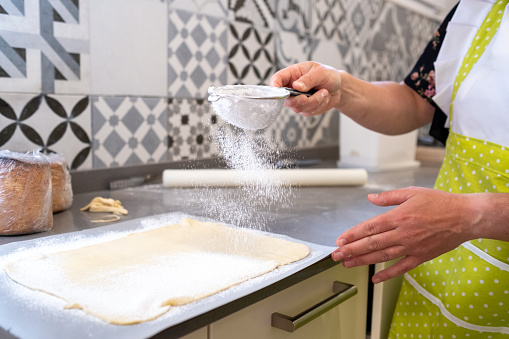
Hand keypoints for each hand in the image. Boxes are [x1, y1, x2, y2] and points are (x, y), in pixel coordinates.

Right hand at [269, 62, 342, 115]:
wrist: (339, 88)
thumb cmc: (328, 75)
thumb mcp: (320, 72)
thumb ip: (308, 79)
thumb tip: (296, 86)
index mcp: (293, 74)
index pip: (277, 79)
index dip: (274, 85)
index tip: (278, 90)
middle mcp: (292, 88)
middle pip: (285, 99)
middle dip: (297, 100)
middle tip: (306, 97)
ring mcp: (297, 100)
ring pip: (298, 107)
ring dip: (313, 101)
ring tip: (324, 92)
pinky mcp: (305, 108)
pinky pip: (308, 112)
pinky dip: (318, 106)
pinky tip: (324, 98)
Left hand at [332, 187, 478, 283]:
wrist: (465, 217)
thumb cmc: (439, 202)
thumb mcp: (412, 192)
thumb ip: (389, 197)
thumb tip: (370, 198)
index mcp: (398, 217)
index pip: (369, 228)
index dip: (352, 235)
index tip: (340, 240)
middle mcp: (402, 233)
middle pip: (371, 244)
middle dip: (351, 250)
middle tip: (336, 255)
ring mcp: (411, 247)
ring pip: (382, 256)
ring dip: (362, 261)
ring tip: (347, 264)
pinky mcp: (421, 256)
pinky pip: (401, 268)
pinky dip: (387, 274)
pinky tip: (375, 278)